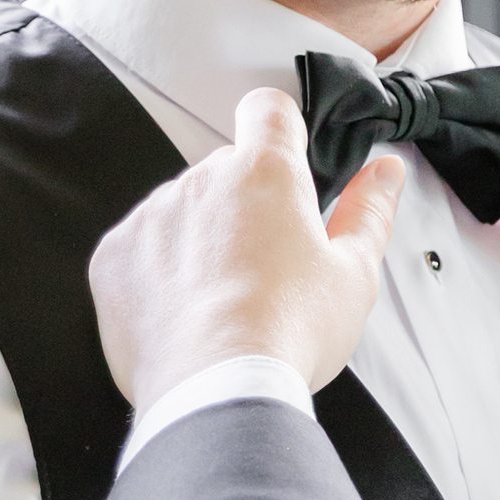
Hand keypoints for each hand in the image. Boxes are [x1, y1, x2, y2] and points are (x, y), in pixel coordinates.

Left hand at [88, 86, 403, 406]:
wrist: (216, 389)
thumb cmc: (289, 332)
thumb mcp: (354, 274)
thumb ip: (369, 212)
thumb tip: (385, 174)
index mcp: (265, 173)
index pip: (268, 110)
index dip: (279, 129)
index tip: (287, 162)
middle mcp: (201, 180)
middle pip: (225, 172)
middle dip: (244, 206)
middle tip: (268, 267)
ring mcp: (152, 216)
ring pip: (181, 211)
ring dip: (200, 240)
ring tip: (225, 301)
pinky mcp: (114, 257)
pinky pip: (140, 250)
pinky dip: (158, 274)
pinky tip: (187, 314)